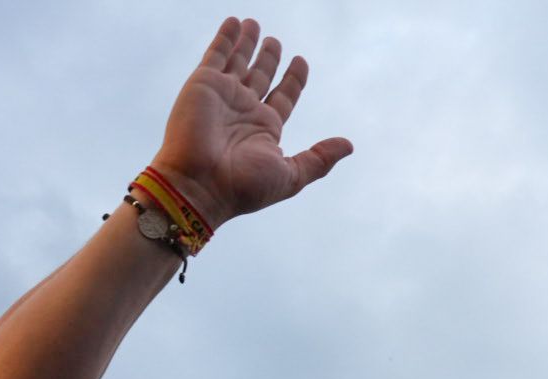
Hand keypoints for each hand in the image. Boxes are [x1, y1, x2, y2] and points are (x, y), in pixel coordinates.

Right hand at [149, 18, 352, 230]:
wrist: (200, 185)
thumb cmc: (244, 186)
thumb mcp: (291, 175)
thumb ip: (318, 159)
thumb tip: (348, 146)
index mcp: (265, 129)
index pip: (283, 97)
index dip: (293, 79)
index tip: (301, 62)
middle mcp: (244, 110)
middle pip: (261, 76)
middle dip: (269, 58)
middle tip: (275, 41)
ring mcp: (223, 95)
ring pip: (239, 61)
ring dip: (246, 43)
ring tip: (253, 23)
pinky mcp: (203, 83)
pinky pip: (216, 54)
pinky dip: (225, 37)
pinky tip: (234, 22)